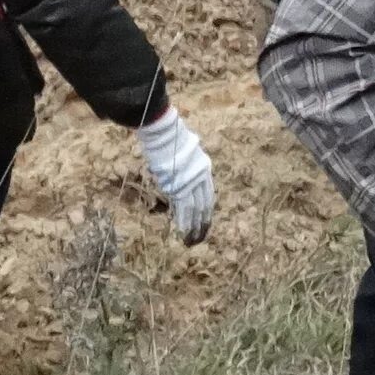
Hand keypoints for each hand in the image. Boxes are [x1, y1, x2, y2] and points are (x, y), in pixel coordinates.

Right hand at [137, 106, 214, 242]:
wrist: (166, 134)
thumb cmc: (171, 142)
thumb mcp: (184, 156)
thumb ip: (186, 171)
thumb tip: (179, 183)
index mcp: (205, 170)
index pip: (208, 196)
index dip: (206, 212)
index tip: (204, 224)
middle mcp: (202, 177)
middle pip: (204, 205)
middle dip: (202, 223)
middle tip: (199, 237)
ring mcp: (192, 182)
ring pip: (195, 210)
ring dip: (193, 226)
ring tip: (191, 240)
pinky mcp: (180, 186)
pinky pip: (184, 208)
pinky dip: (184, 221)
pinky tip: (184, 232)